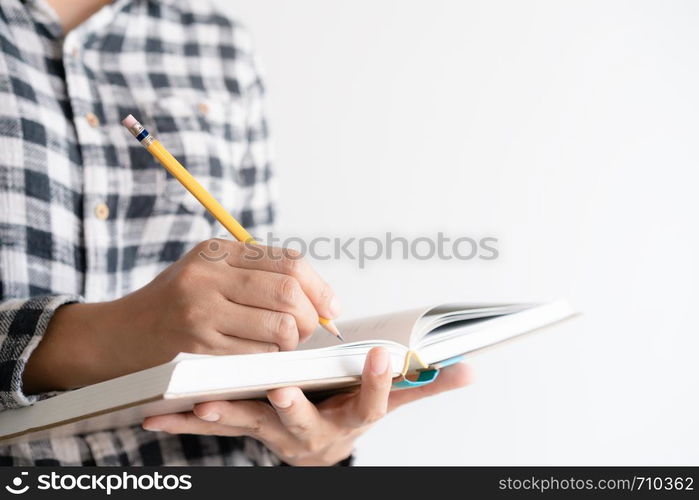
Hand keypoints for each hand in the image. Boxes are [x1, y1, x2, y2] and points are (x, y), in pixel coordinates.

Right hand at [24, 239, 338, 392]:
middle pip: (288, 292)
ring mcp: (201, 311)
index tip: (331, 307)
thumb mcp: (209, 272)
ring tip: (282, 342)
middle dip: (310, 316)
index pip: (288, 262)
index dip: (319, 287)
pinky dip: (269, 358)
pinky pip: (256, 355)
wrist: (117, 335)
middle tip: (309, 329)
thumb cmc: (174, 303)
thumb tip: (320, 295)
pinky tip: (259, 355)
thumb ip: (256, 273)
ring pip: (278, 326)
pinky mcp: (197, 346)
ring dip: (292, 341)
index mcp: (217, 251)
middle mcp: (208, 275)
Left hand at [142, 348, 472, 465]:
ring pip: (251, 424)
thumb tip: (472, 369)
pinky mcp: (243, 426)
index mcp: (350, 419)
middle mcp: (310, 431)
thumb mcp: (389, 405)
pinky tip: (156, 415)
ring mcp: (273, 433)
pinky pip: (213, 425)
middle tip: (283, 388)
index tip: (384, 357)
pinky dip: (185, 420)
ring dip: (228, 414)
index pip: (373, 406)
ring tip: (206, 403)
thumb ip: (424, 387)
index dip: (380, 385)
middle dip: (294, 406)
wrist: (314, 446)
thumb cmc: (348, 415)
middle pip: (304, 421)